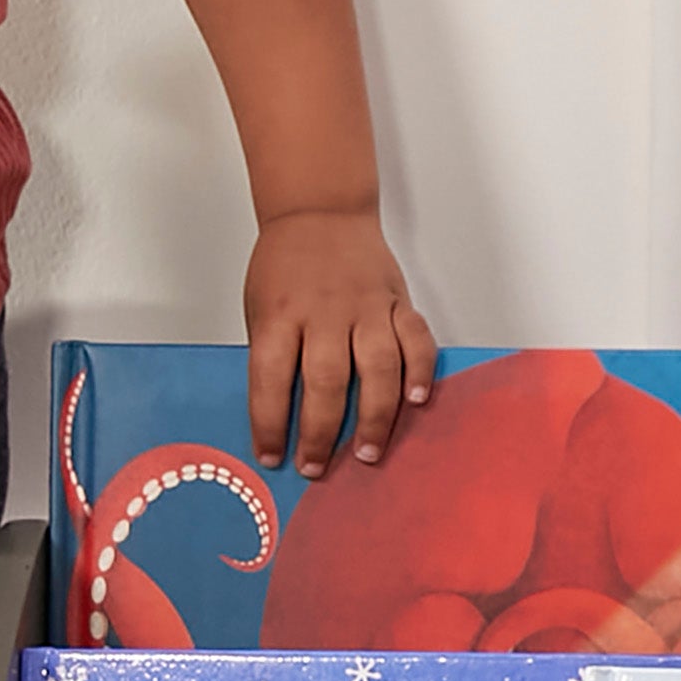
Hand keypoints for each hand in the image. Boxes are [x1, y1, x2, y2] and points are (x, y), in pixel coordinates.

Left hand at [243, 209, 435, 478]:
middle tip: (317, 468)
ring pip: (376, 366)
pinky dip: (420, 370)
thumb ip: (275, 355)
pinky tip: (417, 400)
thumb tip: (284, 419)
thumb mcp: (260, 308)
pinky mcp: (397, 300)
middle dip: (321, 432)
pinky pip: (416, 338)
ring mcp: (365, 306)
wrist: (320, 211)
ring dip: (375, 416)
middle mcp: (324, 311)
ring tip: (369, 453)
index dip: (270, 424)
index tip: (272, 458)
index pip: (270, 378)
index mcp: (279, 314)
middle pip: (325, 381)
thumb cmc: (285, 267)